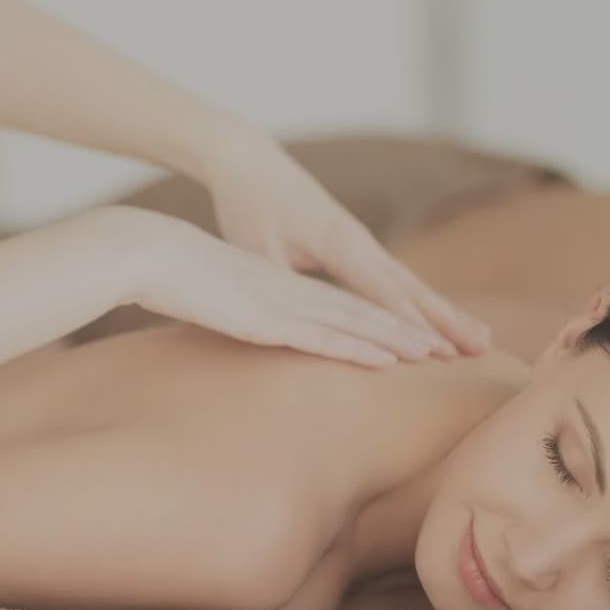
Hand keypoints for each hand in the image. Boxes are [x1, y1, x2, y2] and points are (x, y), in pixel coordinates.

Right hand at [110, 207, 451, 367]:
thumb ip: (248, 317)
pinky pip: (326, 334)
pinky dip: (362, 346)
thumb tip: (258, 333)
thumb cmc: (176, 278)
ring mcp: (288, 302)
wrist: (145, 251)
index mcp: (292, 287)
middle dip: (420, 328)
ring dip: (402, 339)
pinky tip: (391, 359)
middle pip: (372, 311)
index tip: (432, 337)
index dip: (395, 320)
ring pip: (359, 321)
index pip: (355, 305)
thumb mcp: (223, 301)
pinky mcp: (271, 316)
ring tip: (444, 354)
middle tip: (464, 345)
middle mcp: (300, 290)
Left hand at [199, 125, 490, 355]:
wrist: (251, 161)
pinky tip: (445, 324)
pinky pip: (400, 283)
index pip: (381, 290)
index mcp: (338, 241)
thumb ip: (282, 284)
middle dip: (449, 321)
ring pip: (414, 286)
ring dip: (449, 315)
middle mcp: (361, 242)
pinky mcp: (360, 248)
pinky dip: (426, 306)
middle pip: (413, 289)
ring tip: (483, 341)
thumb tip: (297, 320)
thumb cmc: (248, 205)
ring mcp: (365, 244)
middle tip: (483, 349)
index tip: (435, 351)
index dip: (408, 323)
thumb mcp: (254, 248)